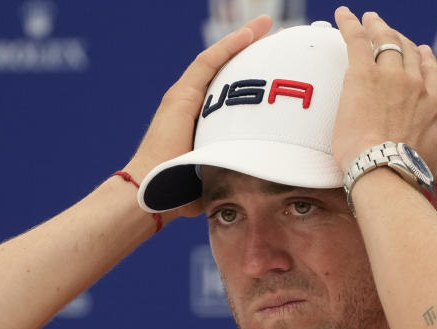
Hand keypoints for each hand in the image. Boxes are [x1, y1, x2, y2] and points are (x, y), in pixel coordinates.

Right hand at [123, 14, 272, 218]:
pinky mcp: (181, 96)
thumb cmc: (182, 194)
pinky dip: (230, 46)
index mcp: (205, 122)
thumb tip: (268, 179)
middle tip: (283, 40)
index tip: (281, 67)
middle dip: (255, 53)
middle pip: (229, 71)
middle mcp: (193, 104)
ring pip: (220, 60)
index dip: (256, 77)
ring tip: (269, 25)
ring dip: (245, 40)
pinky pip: (209, 62)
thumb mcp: (220, 175)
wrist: (153, 193)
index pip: (234, 92)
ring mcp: (185, 98)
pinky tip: (250, 34)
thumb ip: (238, 169)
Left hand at [332, 7, 436, 175]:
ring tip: (369, 19)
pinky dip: (350, 24)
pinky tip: (344, 14)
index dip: (424, 59)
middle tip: (388, 32)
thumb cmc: (408, 171)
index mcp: (432, 104)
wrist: (384, 170)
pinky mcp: (363, 74)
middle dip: (399, 39)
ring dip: (378, 27)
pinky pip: (358, 40)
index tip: (421, 51)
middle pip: (408, 52)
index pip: (431, 72)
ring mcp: (389, 76)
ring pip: (386, 41)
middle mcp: (414, 85)